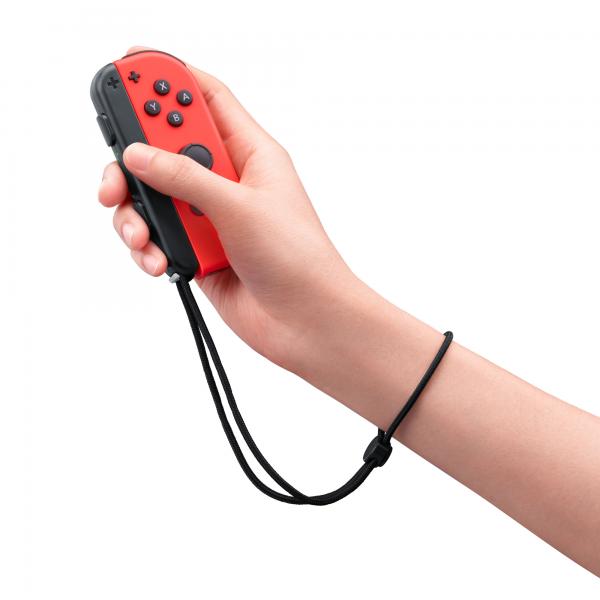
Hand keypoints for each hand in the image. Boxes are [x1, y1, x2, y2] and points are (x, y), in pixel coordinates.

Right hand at [98, 48, 363, 369]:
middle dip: (136, 158)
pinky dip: (148, 247)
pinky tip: (160, 261)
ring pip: (153, 196)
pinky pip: (157, 236)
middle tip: (119, 174)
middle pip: (165, 146)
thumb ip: (185, 177)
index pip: (205, 99)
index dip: (168, 79)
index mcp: (250, 154)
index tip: (129, 71)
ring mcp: (209, 217)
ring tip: (144, 236)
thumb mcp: (239, 207)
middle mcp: (227, 181)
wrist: (305, 321)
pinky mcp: (197, 250)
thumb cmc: (297, 259)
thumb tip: (138, 154)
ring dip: (137, 214)